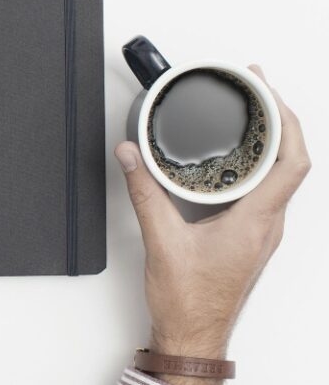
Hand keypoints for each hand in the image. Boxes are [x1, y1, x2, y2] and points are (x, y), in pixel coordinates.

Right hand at [114, 66, 309, 384]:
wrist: (193, 335)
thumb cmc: (188, 301)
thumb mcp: (161, 241)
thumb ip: (144, 193)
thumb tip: (131, 156)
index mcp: (255, 222)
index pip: (292, 163)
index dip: (287, 120)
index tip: (267, 91)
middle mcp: (266, 225)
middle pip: (292, 161)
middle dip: (280, 118)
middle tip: (258, 88)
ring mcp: (261, 232)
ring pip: (281, 177)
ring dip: (272, 141)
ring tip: (253, 113)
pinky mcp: (249, 236)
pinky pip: (265, 191)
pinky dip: (258, 164)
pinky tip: (236, 157)